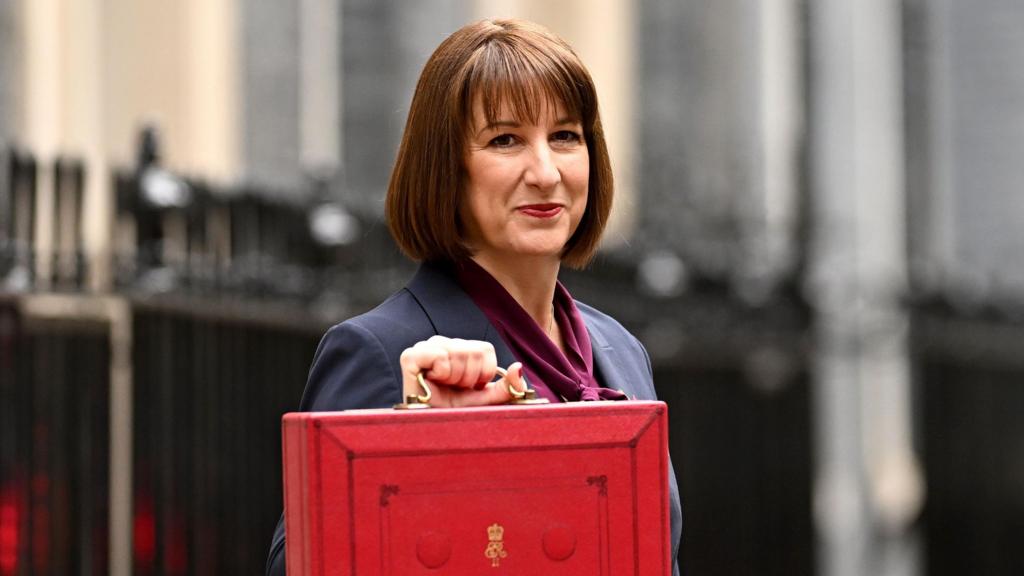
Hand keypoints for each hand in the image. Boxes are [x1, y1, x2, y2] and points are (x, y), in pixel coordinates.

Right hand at [399, 336, 525, 406]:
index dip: (484, 373)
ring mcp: (425, 347)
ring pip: (459, 352)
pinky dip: (442, 373)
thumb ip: (506, 387)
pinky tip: (433, 383)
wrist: (431, 431)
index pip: (485, 348)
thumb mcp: (487, 401)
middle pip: (474, 350)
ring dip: (456, 378)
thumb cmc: (455, 414)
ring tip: (445, 387)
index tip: (471, 388)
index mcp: (460, 350)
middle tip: (456, 390)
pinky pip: (439, 355)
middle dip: (470, 378)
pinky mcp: (410, 356)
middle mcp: (443, 344)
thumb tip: (519, 367)